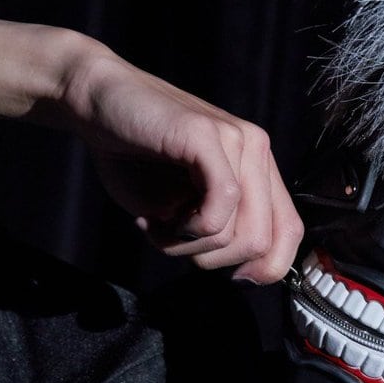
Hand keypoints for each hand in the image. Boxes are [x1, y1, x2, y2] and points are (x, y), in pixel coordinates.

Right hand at [60, 42, 303, 281]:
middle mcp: (256, 151)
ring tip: (157, 223)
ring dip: (188, 245)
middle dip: (212, 260)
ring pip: (240, 232)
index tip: (230, 278)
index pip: (288, 232)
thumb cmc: (133, 157)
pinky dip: (189, 225)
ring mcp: (237, 139)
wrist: (95, 103)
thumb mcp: (181, 210)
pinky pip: (223, 202)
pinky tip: (159, 217)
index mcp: (256, 168)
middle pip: (263, 242)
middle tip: (172, 239)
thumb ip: (218, 235)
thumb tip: (246, 274)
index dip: (266, 269)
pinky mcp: (210, 135)